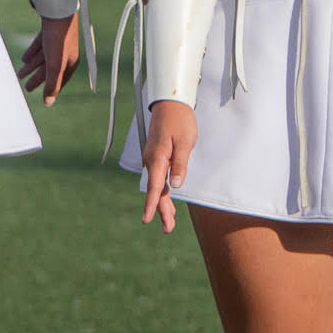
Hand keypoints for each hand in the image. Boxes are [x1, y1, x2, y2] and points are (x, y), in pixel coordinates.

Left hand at [17, 12, 82, 103]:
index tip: (42, 96)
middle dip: (37, 78)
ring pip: (43, 58)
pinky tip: (24, 58)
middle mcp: (65, 53)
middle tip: (26, 86)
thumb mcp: (54, 65)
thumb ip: (52, 84)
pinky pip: (39, 46)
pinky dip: (32, 53)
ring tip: (20, 73)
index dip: (50, 88)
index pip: (59, 80)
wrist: (57, 13)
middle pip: (49, 70)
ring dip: (31, 67)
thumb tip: (48, 103)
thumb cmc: (58, 39)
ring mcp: (57, 42)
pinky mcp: (49, 32)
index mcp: (70, 62)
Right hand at [139, 100, 194, 230]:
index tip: (147, 219)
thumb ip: (180, 164)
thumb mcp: (185, 142)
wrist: (170, 104)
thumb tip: (176, 185)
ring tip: (169, 221)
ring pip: (156, 185)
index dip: (151, 205)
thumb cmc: (180, 121)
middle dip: (160, 210)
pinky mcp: (156, 157)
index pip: (154, 187)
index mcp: (157, 159)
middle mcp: (151, 161)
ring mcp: (152, 159)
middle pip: (155, 190)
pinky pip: (158, 178)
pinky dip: (162, 191)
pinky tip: (166, 199)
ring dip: (162, 203)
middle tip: (168, 229)